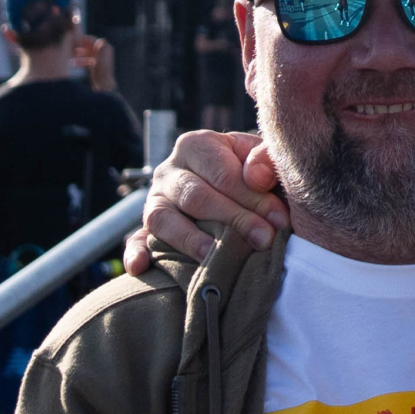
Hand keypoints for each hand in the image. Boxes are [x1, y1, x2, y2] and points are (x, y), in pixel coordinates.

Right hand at [75, 33, 116, 91]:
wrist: (104, 87)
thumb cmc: (102, 74)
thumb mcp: (100, 61)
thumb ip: (100, 51)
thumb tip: (102, 40)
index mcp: (106, 48)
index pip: (92, 39)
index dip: (82, 39)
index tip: (73, 40)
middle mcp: (103, 52)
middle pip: (89, 45)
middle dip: (79, 46)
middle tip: (69, 47)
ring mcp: (99, 58)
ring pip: (87, 53)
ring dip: (78, 53)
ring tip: (70, 55)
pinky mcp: (95, 65)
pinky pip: (87, 60)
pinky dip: (80, 61)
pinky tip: (72, 63)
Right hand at [123, 128, 286, 271]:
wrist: (233, 186)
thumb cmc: (252, 174)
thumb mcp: (263, 159)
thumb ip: (266, 159)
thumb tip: (257, 178)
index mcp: (197, 146)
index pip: (222, 173)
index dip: (253, 197)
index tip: (279, 220)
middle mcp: (169, 171)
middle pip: (195, 197)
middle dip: (232, 220)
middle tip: (263, 241)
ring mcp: (154, 201)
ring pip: (163, 219)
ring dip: (189, 240)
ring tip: (213, 257)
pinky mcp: (146, 228)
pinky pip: (136, 240)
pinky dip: (135, 253)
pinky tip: (140, 267)